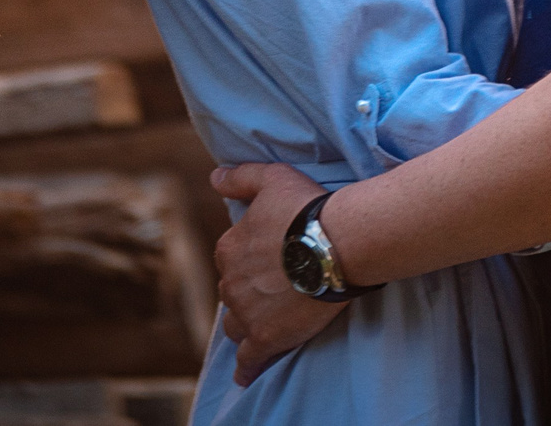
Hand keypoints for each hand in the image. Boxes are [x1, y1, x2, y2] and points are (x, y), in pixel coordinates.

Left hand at [210, 162, 348, 384]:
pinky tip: (246, 374)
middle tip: (277, 288)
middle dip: (249, 291)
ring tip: (265, 324)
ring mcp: (246, 313)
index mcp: (228, 248)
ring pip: (236, 325)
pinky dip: (246, 367)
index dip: (250, 259)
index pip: (230, 258)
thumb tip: (214, 176)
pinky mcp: (266, 338)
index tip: (271, 259)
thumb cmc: (307, 208)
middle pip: (233, 292)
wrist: (337, 244)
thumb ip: (241, 177)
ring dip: (246, 324)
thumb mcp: (273, 178)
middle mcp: (230, 282)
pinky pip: (248, 359)